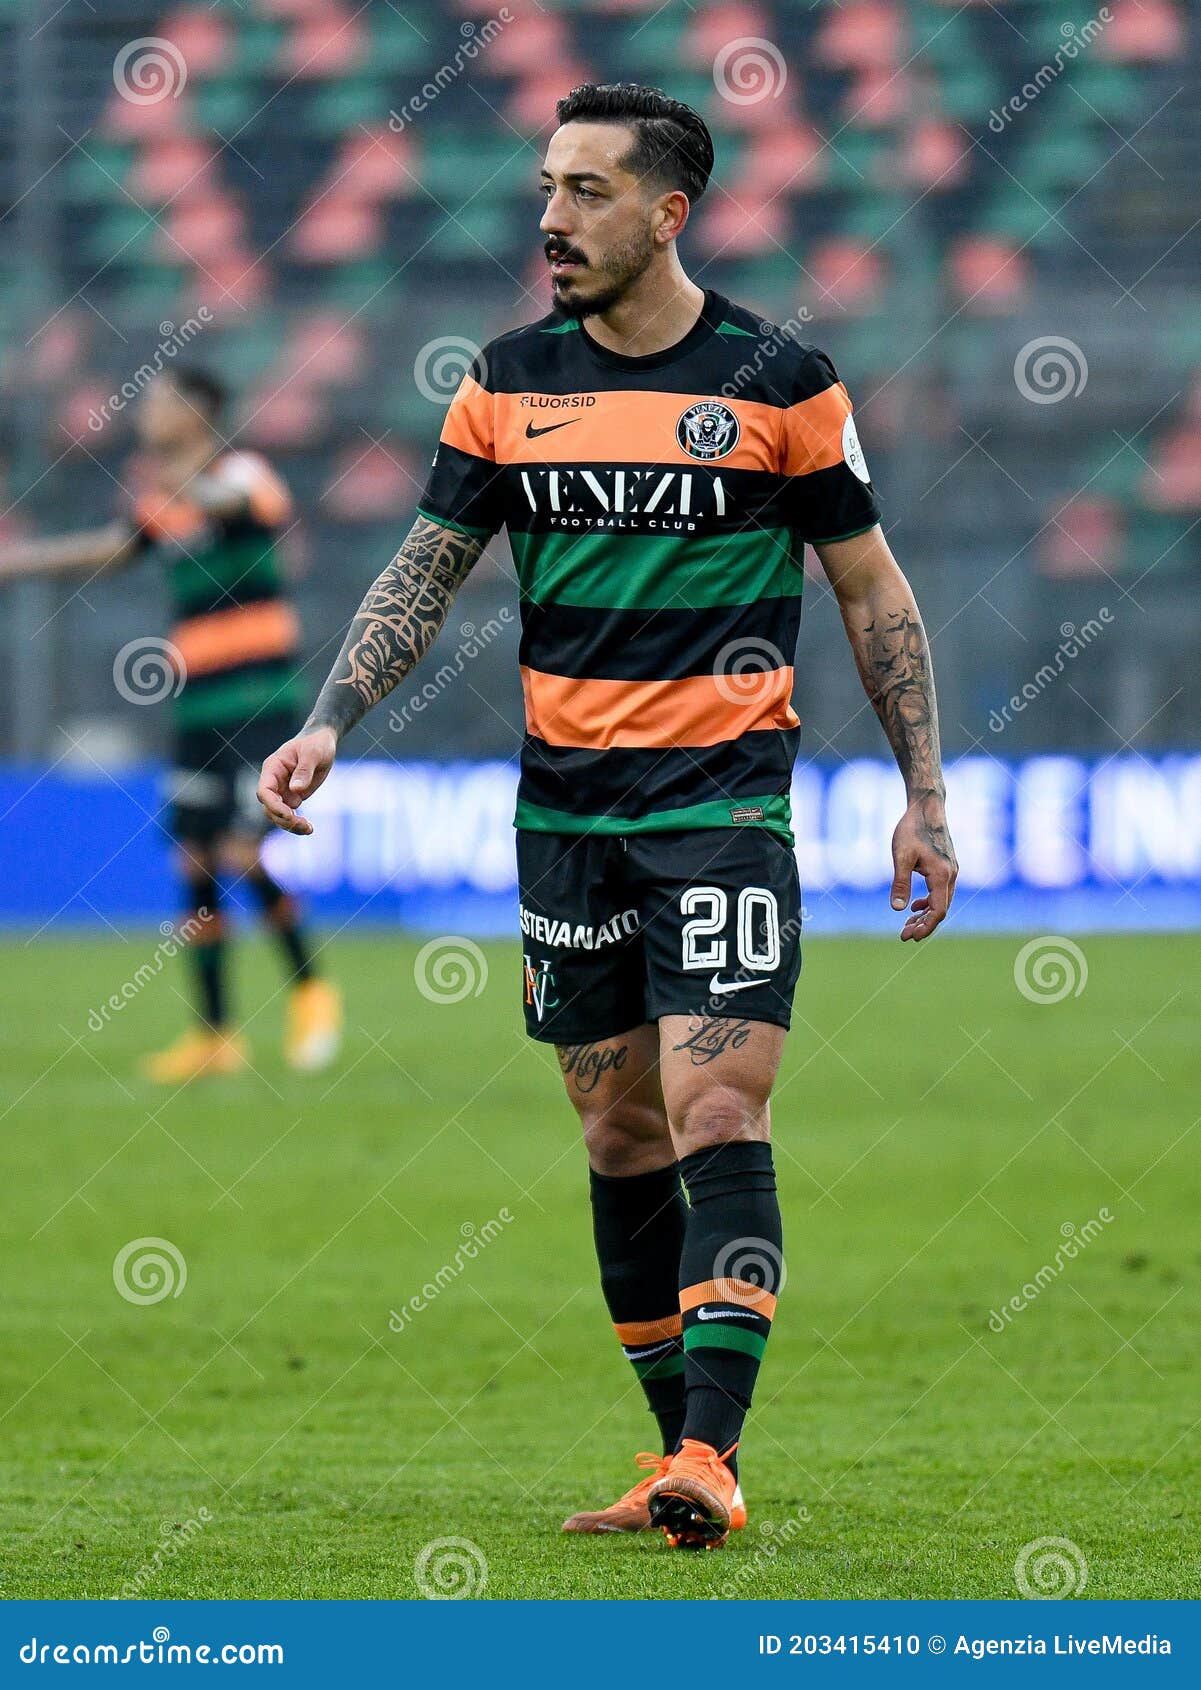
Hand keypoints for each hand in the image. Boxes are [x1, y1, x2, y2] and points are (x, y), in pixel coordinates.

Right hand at [256, 727, 336, 834]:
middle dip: (283, 819)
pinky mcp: (292, 797)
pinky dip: (297, 824)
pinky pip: (289, 815)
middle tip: (303, 825)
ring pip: (277, 815)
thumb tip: (296, 790)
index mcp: (273, 768)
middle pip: (269, 807)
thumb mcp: (313, 753)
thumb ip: (304, 770)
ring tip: (309, 829)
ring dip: (290, 825)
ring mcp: (282, 791)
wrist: (323, 742)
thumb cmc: (316, 743)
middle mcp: (274, 781)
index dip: (273, 805)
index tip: (290, 814)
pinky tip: (309, 829)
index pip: (264, 791)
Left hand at [890, 792, 956, 940]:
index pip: (938, 912)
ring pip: (941, 901)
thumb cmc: (912, 829)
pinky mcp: (946, 865)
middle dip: (923, 925)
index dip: (925, 927)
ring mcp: (950, 870)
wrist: (927, 806)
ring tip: (907, 924)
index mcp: (941, 876)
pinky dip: (929, 902)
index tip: (909, 937)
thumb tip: (898, 910)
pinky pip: (940, 891)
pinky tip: (915, 905)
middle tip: (903, 936)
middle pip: (941, 910)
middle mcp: (951, 875)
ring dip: (925, 914)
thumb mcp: (901, 857)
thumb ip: (900, 884)